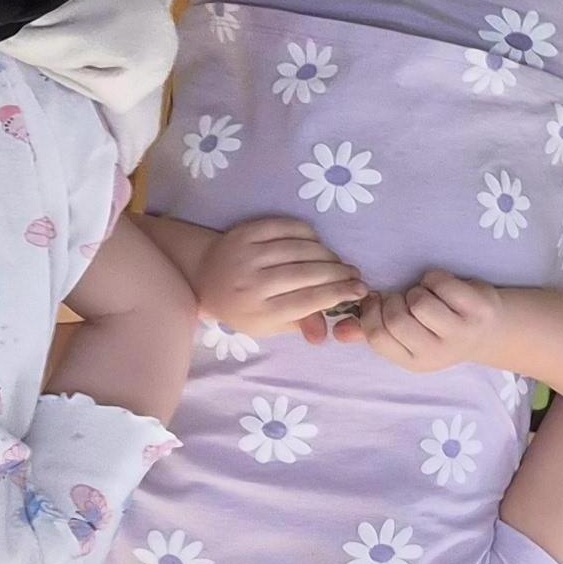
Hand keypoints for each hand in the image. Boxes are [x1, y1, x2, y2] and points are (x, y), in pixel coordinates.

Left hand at [194, 216, 366, 340]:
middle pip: (307, 275)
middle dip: (339, 273)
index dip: (338, 294)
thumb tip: (325, 336)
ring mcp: (246, 255)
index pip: (306, 302)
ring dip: (327, 254)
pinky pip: (286, 227)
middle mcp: (250, 284)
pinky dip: (308, 233)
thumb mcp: (268, 325)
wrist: (202, 276)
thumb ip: (298, 324)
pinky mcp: (244, 232)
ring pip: (300, 250)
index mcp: (257, 312)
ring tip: (338, 261)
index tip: (360, 290)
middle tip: (355, 274)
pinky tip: (317, 243)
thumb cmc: (242, 306)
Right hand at [343, 271, 510, 374]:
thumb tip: (338, 332)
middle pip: (396, 319)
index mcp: (415, 361)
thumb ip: (373, 333)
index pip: (378, 336)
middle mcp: (438, 352)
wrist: (493, 331)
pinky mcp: (478, 310)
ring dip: (416, 290)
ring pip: (419, 302)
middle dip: (393, 300)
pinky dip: (435, 278)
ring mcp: (460, 332)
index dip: (371, 312)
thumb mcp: (410, 339)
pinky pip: (442, 284)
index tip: (377, 300)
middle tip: (403, 298)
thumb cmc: (442, 330)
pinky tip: (442, 287)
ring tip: (425, 295)